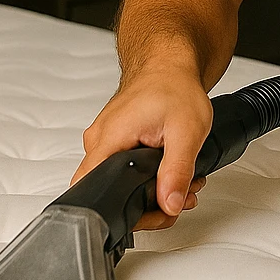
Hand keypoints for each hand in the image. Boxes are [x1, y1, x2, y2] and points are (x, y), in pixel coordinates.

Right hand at [72, 64, 212, 229]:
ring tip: (180, 182)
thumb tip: (170, 204)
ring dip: (152, 191)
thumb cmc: (174, 86)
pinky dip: (147, 176)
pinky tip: (168, 173)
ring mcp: (105, 141)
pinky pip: (122, 169)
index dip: (121, 212)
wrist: (169, 65)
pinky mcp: (114, 141)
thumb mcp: (186, 131)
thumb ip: (177, 171)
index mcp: (109, 139)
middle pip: (110, 194)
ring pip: (119, 183)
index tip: (153, 213)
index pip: (93, 191)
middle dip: (148, 205)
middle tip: (178, 198)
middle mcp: (99, 142)